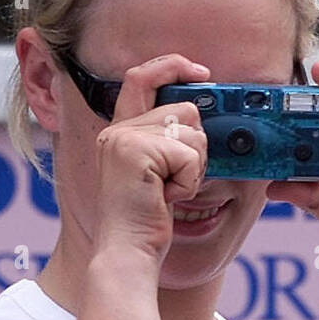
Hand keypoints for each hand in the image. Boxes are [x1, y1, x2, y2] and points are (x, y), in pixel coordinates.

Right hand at [92, 54, 209, 263]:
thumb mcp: (155, 173)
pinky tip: (167, 197)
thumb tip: (200, 112)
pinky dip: (188, 180)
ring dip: (193, 166)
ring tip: (168, 191)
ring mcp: (125, 139)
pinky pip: (189, 154)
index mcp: (118, 132)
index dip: (172, 66)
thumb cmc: (144, 221)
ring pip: (192, 131)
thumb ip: (166, 142)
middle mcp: (117, 130)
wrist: (127, 252)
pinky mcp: (138, 152)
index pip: (141, 78)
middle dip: (196, 147)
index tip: (201, 72)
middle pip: (185, 109)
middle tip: (176, 179)